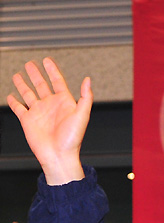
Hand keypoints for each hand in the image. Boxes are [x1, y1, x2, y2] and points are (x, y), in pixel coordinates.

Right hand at [7, 57, 92, 184]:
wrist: (59, 156)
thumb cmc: (72, 140)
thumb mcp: (82, 116)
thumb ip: (85, 97)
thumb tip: (88, 80)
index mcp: (64, 103)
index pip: (57, 81)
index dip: (52, 70)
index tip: (47, 61)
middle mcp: (50, 106)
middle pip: (41, 85)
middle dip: (35, 74)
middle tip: (30, 64)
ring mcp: (38, 113)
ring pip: (28, 94)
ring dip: (23, 84)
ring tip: (18, 75)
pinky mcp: (28, 120)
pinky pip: (19, 108)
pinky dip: (14, 102)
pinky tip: (11, 97)